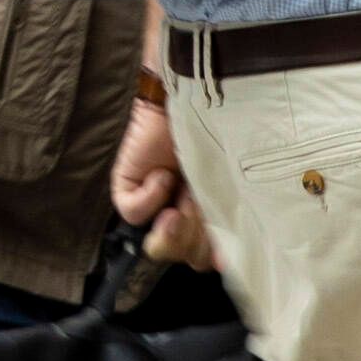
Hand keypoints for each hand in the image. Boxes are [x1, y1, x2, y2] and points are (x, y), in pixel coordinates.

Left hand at [111, 92, 213, 271]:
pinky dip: (150, 198)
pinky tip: (163, 175)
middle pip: (188, 257)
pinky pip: (133, 213)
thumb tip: (223, 265)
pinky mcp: (127, 188)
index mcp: (210, 217)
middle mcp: (182, 216)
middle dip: (197, 239)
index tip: (222, 252)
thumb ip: (231, 220)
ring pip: (159, 246)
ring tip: (185, 193)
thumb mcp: (234, 182)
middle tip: (200, 206)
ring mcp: (154, 205)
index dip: (213, 257)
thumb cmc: (225, 135)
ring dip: (178, 223)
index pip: (207, 259)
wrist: (198, 95)